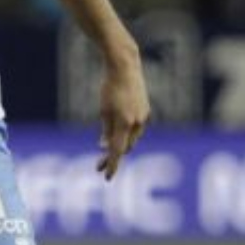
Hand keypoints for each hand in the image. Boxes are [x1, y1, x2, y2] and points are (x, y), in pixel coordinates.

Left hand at [96, 53, 149, 179]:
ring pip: (132, 139)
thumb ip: (106, 130)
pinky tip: (118, 135)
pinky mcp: (146, 111)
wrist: (126, 67)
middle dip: (113, 157)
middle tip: (99, 165)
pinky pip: (136, 129)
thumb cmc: (109, 87)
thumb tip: (105, 147)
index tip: (106, 177)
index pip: (117, 151)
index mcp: (124, 123)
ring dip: (121, 146)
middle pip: (125, 147)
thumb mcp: (103, 110)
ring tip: (106, 152)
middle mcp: (137, 122)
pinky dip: (126, 135)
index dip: (112, 165)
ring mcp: (144, 117)